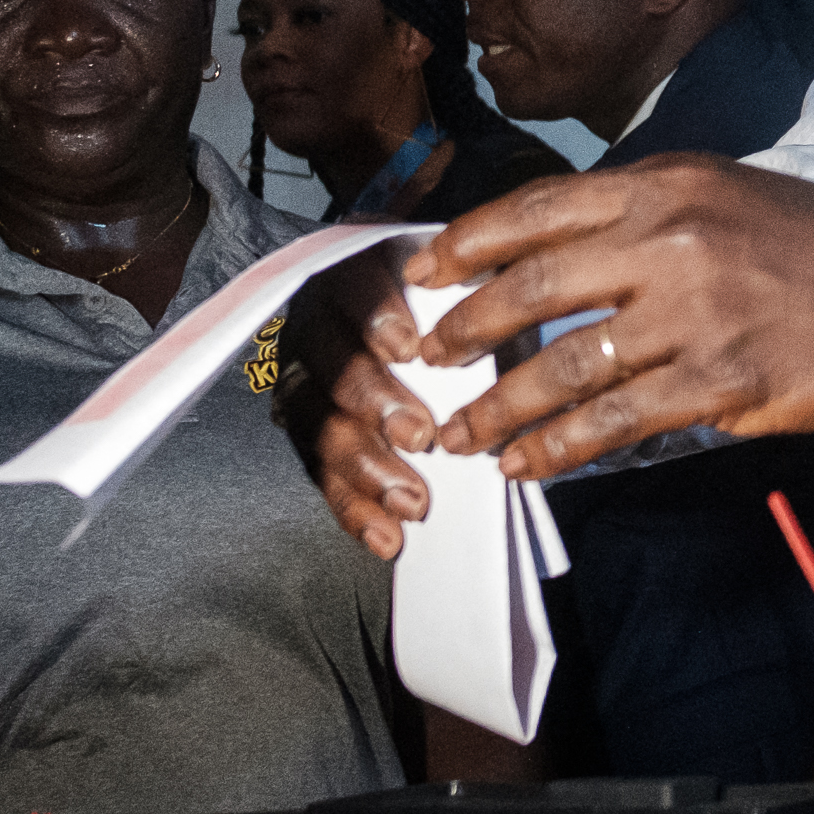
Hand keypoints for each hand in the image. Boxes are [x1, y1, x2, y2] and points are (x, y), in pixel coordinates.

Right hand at [277, 236, 447, 561]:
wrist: (404, 314)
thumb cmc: (442, 297)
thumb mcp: (456, 278)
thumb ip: (469, 293)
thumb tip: (508, 318)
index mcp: (350, 277)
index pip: (353, 290)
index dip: (376, 317)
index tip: (410, 348)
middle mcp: (317, 329)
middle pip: (333, 367)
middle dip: (375, 404)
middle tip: (418, 436)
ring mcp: (306, 384)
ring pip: (320, 428)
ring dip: (366, 469)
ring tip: (411, 501)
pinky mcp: (308, 434)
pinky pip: (321, 474)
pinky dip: (354, 510)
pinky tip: (385, 536)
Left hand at [400, 158, 813, 482]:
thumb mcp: (722, 191)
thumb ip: (642, 214)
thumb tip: (553, 252)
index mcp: (664, 188)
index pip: (538, 208)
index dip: (467, 243)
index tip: (422, 272)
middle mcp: (671, 241)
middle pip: (535, 286)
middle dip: (467, 330)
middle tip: (428, 360)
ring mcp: (696, 313)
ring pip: (567, 365)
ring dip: (501, 408)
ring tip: (462, 435)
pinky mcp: (724, 380)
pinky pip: (619, 420)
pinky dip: (561, 447)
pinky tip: (528, 464)